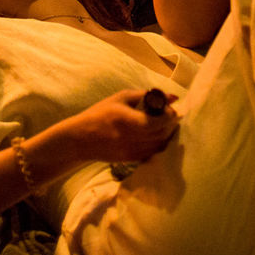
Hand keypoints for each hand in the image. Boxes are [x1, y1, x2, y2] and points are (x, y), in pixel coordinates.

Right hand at [63, 89, 179, 163]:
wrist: (81, 138)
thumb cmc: (100, 113)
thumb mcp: (120, 98)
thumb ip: (146, 95)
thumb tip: (173, 97)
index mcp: (125, 119)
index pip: (156, 121)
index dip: (168, 115)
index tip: (169, 108)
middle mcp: (129, 138)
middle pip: (161, 133)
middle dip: (169, 123)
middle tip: (167, 114)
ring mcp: (131, 151)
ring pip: (159, 144)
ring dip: (165, 133)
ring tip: (161, 123)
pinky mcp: (131, 159)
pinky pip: (152, 151)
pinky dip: (157, 142)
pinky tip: (153, 134)